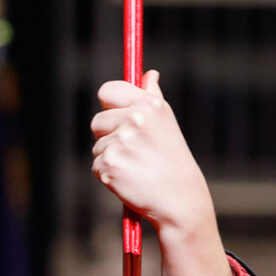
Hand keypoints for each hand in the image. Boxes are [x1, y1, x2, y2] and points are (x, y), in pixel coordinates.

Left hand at [91, 70, 233, 275]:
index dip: (108, 104)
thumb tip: (149, 75)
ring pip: (97, 146)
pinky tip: (129, 180)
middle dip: (108, 136)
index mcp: (149, 105)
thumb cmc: (173, 162)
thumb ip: (152, 98)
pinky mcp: (108, 164)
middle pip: (97, 121)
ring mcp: (120, 142)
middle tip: (131, 151)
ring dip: (110, 157)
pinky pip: (96, 165)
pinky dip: (108, 175)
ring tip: (136, 167)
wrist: (179, 200)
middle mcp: (135, 119)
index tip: (114, 114)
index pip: (108, 91)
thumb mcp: (166, 124)